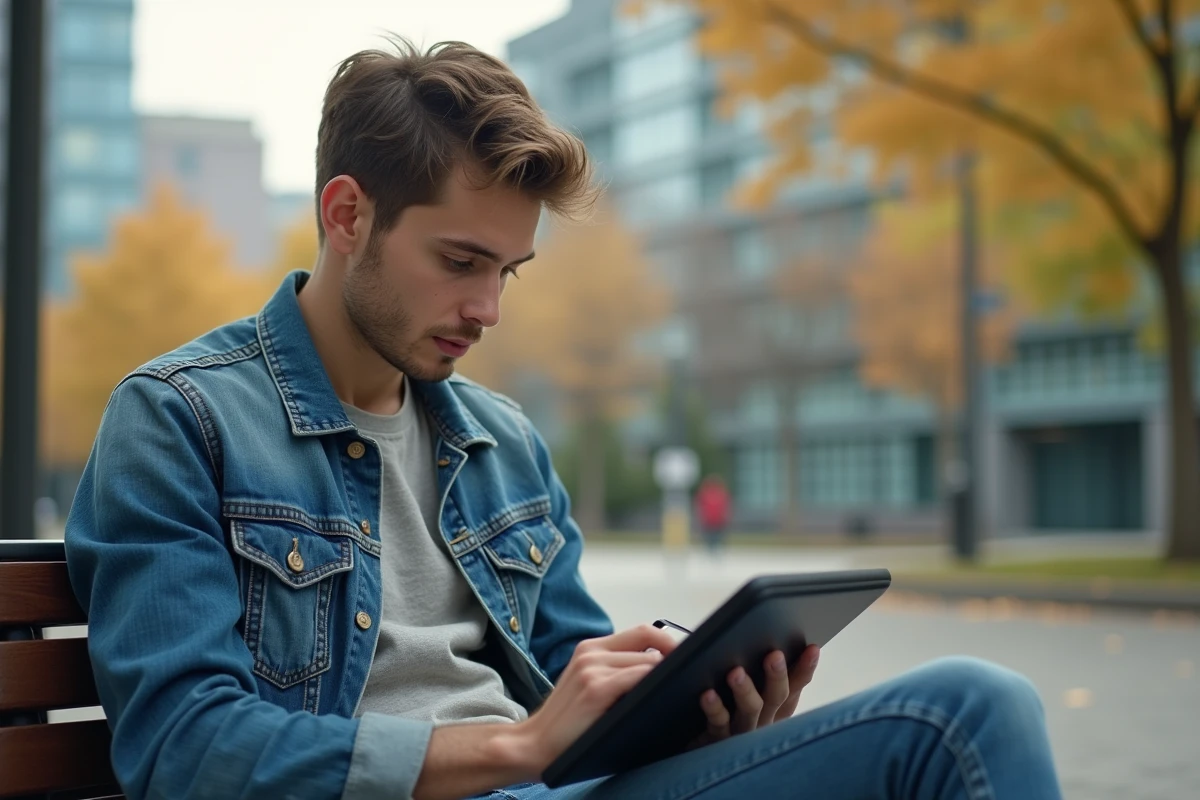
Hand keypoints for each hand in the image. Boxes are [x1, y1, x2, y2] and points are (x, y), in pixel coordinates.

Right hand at [517, 624, 678, 773]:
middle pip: (648, 638)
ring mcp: (592, 669)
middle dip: (676, 652)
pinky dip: (656, 684)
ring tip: (685, 685)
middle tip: (696, 668)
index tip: (689, 654)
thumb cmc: (567, 722)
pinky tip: (666, 695)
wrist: (533, 745)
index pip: (642, 631)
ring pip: (647, 660)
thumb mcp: (588, 685)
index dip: (669, 640)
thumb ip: (616, 671)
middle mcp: (591, 652)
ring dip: (668, 673)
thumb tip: (660, 668)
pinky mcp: (596, 689)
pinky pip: (638, 677)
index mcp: (590, 648)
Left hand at [692, 644, 819, 747]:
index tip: (813, 648)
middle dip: (778, 676)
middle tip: (775, 655)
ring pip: (750, 711)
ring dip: (746, 691)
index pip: (793, 686)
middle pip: (776, 698)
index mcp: (771, 707)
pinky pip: (718, 724)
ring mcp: (740, 732)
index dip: (805, 669)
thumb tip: (736, 626)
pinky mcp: (714, 741)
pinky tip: (707, 694)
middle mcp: (762, 721)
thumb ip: (737, 658)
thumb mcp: (732, 682)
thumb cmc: (716, 707)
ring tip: (736, 672)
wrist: (687, 748)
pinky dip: (715, 709)